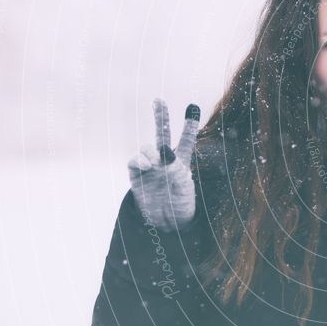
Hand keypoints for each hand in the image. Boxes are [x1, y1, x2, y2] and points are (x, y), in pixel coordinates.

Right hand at [127, 98, 200, 231]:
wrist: (166, 225)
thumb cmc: (181, 205)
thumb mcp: (183, 184)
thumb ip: (174, 165)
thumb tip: (163, 151)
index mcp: (181, 162)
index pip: (186, 140)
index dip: (188, 125)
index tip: (192, 107)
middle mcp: (164, 161)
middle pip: (162, 134)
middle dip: (161, 117)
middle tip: (159, 100)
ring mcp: (149, 168)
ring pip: (146, 148)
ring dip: (150, 151)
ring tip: (156, 162)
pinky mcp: (136, 176)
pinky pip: (134, 162)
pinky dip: (139, 160)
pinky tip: (147, 165)